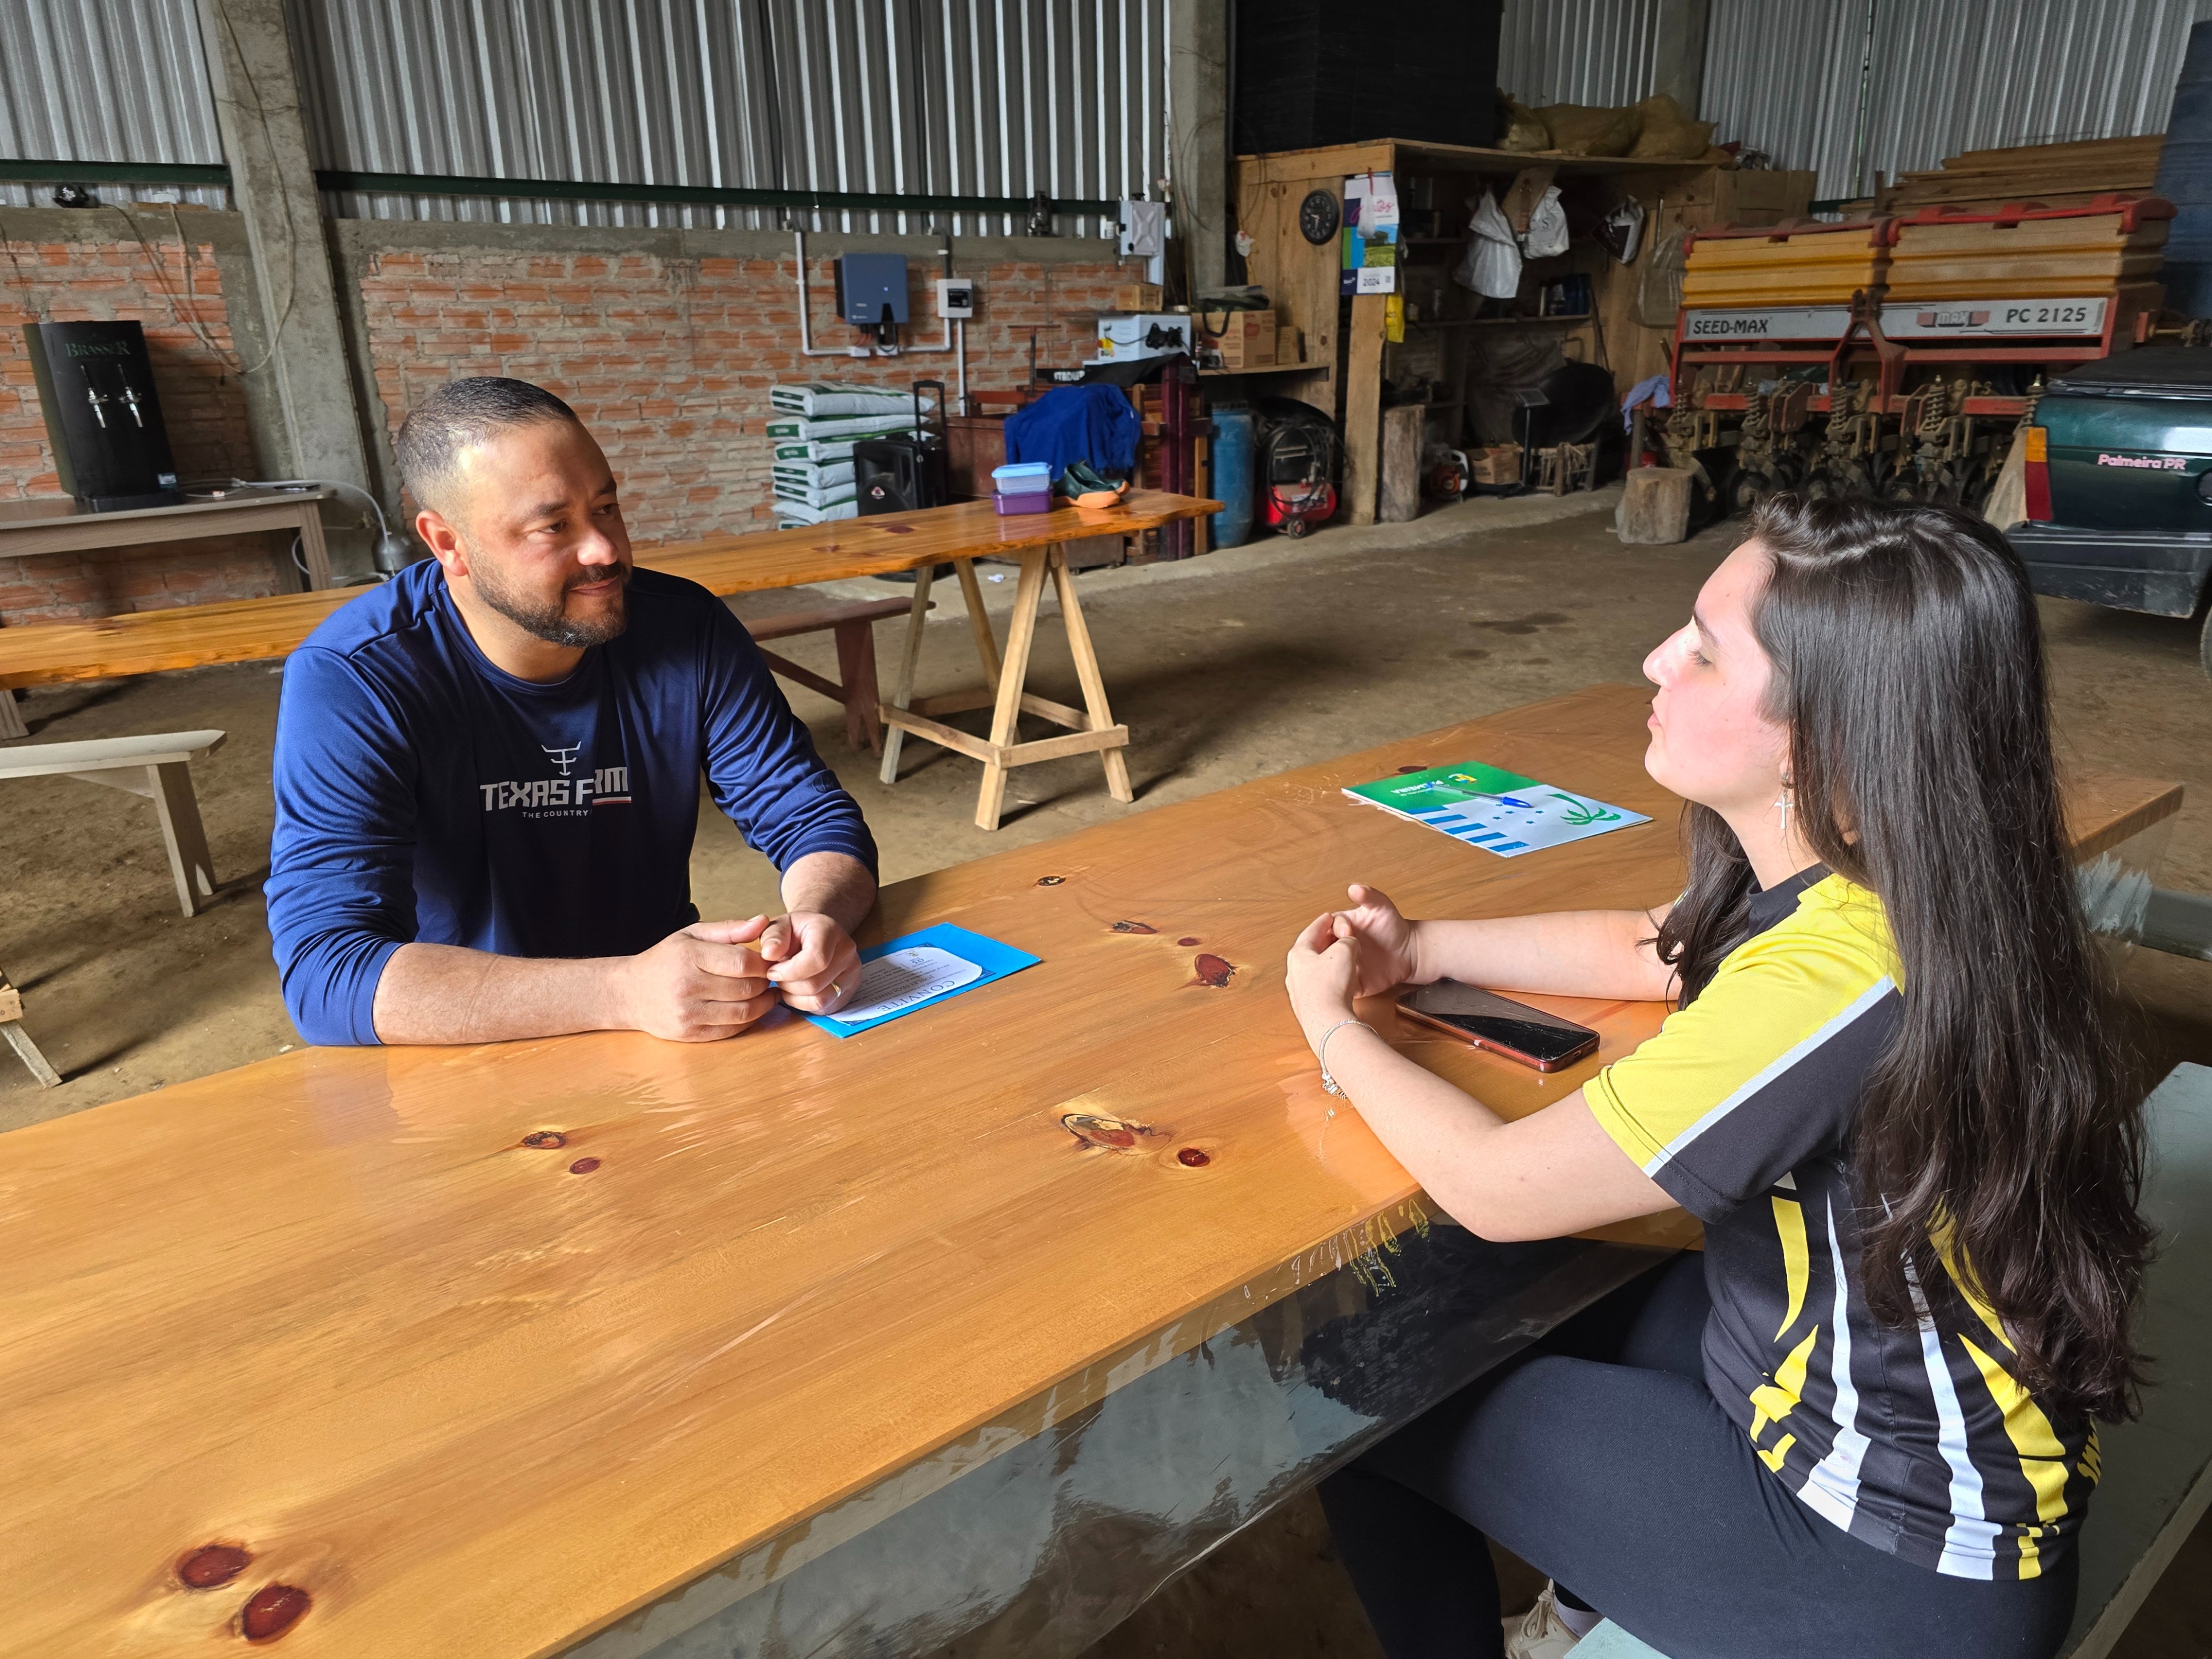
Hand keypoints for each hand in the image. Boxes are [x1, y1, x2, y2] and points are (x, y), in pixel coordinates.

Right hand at [618, 917, 778, 1040]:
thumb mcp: (692, 935)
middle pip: (746, 988)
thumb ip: (729, 929)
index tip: (770, 961)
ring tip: (768, 993)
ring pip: (743, 1012)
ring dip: (763, 1004)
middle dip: (765, 982)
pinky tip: (753, 1009)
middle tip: (771, 977)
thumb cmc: (665, 960)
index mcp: (689, 956)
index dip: (763, 963)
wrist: (629, 993)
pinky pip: (731, 1030)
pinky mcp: (690, 1034)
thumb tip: (763, 922)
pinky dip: (749, 1020)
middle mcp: (687, 986)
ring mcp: (688, 1013)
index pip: (741, 962)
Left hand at [757, 909, 862, 1015]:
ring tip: (787, 982)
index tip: (772, 971)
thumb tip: (769, 954)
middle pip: (815, 984)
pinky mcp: (850, 990)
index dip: (789, 971)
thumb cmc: (795, 931)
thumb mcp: (779, 926)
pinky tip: (798, 990)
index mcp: (830, 931)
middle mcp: (846, 951)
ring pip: (820, 1000)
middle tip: (778, 976)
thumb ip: (772, 937)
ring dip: (795, 997)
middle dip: (788, 985)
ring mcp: (852, 972)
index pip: (816, 960)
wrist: (817, 934)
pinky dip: (805, 1004)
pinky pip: (825, 1007)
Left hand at [1286, 911, 1360, 1052]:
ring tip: (1343, 959)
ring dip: (1329, 963)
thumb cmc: (1331, 986)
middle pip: (1311, 951)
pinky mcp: (1308, 1007)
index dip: (1323, 922)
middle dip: (1325, 942)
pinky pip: (1320, 987)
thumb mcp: (1344, 951)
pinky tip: (1341, 983)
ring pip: (1315, 970)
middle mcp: (1294, 972)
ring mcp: (1299, 992)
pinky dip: (1330, 980)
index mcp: (1298, 954)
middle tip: (1337, 936)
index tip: (1329, 917)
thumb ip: (1347, 941)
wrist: (1328, 1022)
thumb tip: (1348, 944)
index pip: (1311, 931)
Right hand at [1329, 883, 1425, 994]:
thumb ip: (1369, 896)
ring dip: (1333, 973)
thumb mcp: (1382, 907)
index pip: (1325, 929)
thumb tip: (1354, 888)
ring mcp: (1344, 967)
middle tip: (1342, 953)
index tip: (1347, 931)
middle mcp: (1337, 948)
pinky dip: (1344, 987)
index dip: (1334, 930)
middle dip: (1327, 954)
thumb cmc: (1393, 927)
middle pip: (1321, 953)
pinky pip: (1343, 989)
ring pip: (1329, 973)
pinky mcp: (1354, 984)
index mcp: (1339, 928)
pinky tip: (1352, 982)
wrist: (1409, 952)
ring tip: (1348, 968)